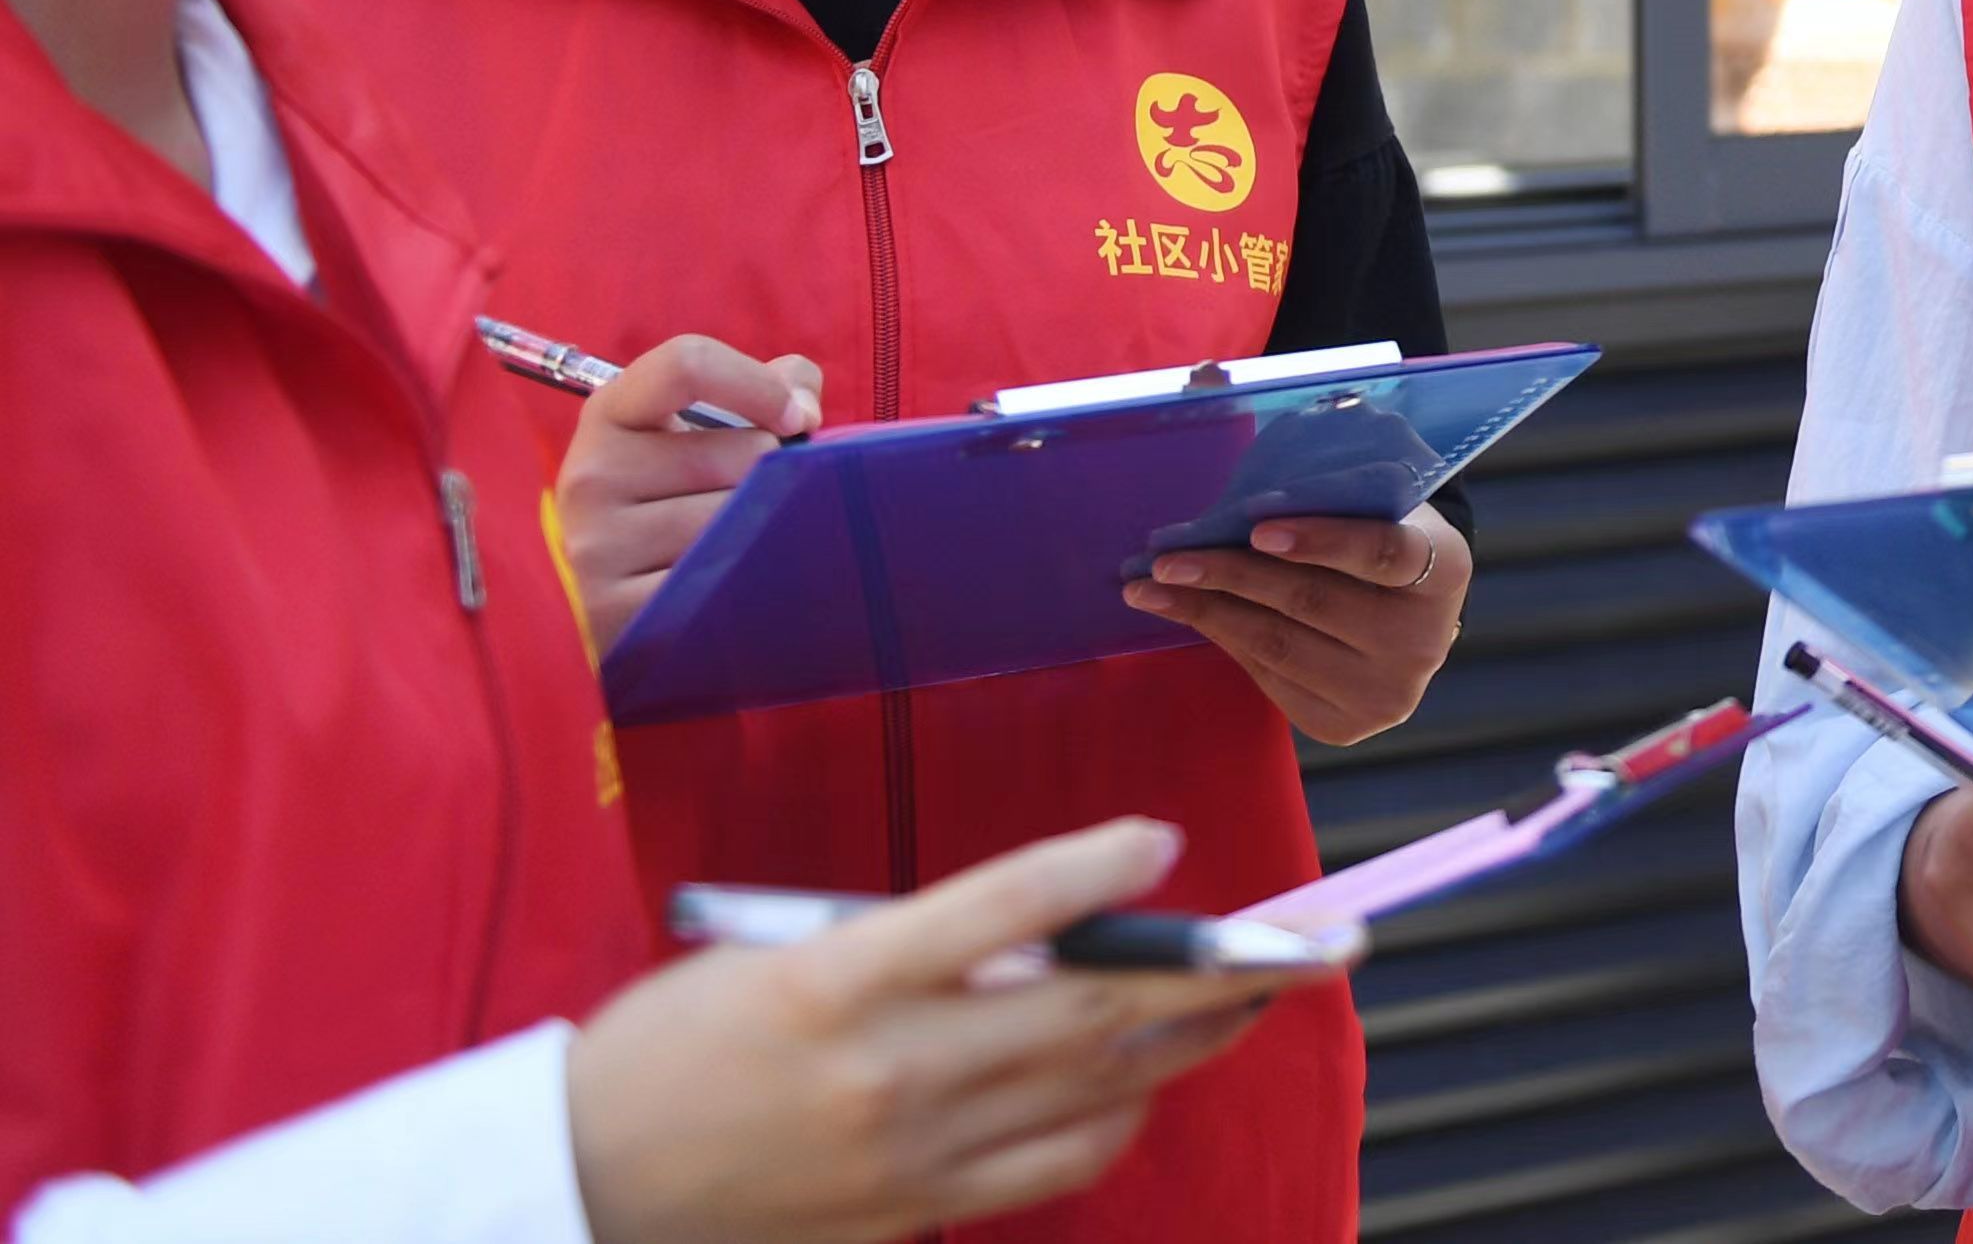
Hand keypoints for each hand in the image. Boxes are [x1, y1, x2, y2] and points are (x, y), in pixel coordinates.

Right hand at [557, 336, 821, 655]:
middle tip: (755, 497)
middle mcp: (591, 474)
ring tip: (740, 539)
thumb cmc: (686, 491)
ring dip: (761, 529)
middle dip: (771, 476)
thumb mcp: (710, 426)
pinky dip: (744, 578)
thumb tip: (803, 408)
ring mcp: (596, 546)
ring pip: (737, 520)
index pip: (686, 364)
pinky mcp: (614, 610)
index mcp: (611, 412)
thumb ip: (771, 387)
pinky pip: (720, 580)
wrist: (631, 595)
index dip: (760, 385)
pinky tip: (730, 581)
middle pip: (740, 452)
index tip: (797, 418)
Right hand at [566, 816, 1338, 1243]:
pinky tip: (1136, 1079)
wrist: (587, 1180)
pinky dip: (1116, 1116)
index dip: (1096, 869)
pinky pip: (1057, 1166)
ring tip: (1246, 998)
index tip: (1165, 836)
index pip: (1001, 908)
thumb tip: (1053, 929)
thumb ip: (918, 940)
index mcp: (840, 979)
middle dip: (1220, 972)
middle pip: (1092, 1011)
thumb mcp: (783, 954)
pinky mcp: (918, 1216)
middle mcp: (890, 1070)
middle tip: (1315, 941)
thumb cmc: (679, 1042)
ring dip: (1190, 1042)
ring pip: (1099, 1093)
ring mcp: (912, 1156)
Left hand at [1118, 508, 1467, 744]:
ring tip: (1150, 588)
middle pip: (1313, 602)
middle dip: (1230, 574)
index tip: (1257, 528)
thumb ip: (1328, 490)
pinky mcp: (1344, 726)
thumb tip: (1221, 459)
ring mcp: (1385, 692)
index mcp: (1445, 570)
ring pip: (1279, 645)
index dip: (1321, 540)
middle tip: (1168, 557)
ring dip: (1206, 611)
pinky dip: (1223, 639)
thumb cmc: (1381, 538)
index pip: (1382, 552)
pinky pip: (1268, 677)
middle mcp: (1422, 641)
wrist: (1411, 619)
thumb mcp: (1378, 506)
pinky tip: (1187, 613)